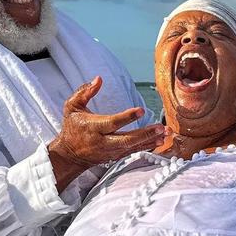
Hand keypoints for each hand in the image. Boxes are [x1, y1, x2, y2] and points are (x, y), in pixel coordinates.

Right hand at [47, 77, 167, 189]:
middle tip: (161, 127)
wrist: (70, 155)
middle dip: (145, 134)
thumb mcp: (72, 107)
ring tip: (166, 133)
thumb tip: (99, 79)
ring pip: (133, 147)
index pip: (112, 123)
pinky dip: (147, 146)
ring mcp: (110, 151)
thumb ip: (85, 92)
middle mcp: (103, 141)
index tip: (141, 110)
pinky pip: (134, 151)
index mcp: (92, 127)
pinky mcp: (116, 156)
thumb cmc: (72, 127)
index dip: (127, 117)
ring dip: (150, 140)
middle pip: (126, 139)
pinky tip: (160, 141)